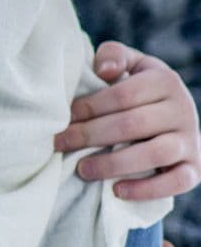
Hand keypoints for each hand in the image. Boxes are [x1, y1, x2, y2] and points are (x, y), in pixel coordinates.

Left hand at [56, 41, 200, 199]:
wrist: (174, 118)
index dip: (88, 107)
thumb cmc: (139, 90)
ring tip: (82, 169)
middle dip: (89, 136)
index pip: (122, 95)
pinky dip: (148, 189)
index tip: (60, 119)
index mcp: (164, 81)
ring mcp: (191, 140)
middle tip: (58, 144)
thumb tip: (103, 69)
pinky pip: (178, 182)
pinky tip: (117, 191)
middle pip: (132, 124)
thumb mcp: (130, 65)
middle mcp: (182, 109)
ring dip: (114, 164)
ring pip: (156, 153)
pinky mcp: (195, 168)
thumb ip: (114, 56)